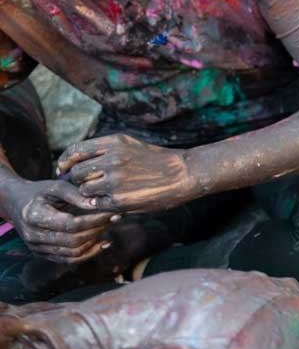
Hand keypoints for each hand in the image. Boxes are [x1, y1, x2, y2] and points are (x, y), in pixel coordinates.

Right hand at [0, 179, 115, 263]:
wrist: (17, 204)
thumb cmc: (39, 192)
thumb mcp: (55, 186)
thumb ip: (75, 194)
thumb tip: (97, 203)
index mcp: (35, 216)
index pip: (71, 224)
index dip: (94, 220)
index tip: (112, 211)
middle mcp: (34, 236)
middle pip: (73, 240)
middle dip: (98, 229)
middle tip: (116, 217)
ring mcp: (37, 248)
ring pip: (72, 253)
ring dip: (95, 242)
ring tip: (110, 226)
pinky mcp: (43, 254)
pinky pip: (68, 260)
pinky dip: (88, 253)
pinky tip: (103, 242)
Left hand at [58, 134, 198, 214]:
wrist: (184, 173)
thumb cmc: (156, 160)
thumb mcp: (130, 145)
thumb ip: (104, 151)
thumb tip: (74, 163)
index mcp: (114, 143)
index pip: (75, 151)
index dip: (65, 162)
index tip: (63, 170)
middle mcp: (111, 159)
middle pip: (76, 173)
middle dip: (79, 181)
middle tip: (89, 185)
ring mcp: (114, 180)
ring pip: (84, 190)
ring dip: (90, 194)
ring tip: (105, 194)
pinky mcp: (119, 200)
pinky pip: (96, 205)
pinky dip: (102, 205)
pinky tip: (115, 202)